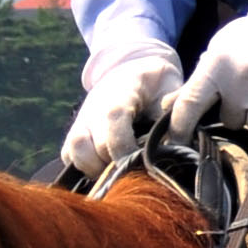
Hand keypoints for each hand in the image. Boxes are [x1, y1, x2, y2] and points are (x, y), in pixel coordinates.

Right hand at [61, 41, 179, 179]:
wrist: (134, 70)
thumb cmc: (158, 85)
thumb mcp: (171, 90)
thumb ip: (174, 114)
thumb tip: (178, 142)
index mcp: (120, 92)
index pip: (113, 118)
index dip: (126, 147)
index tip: (145, 165)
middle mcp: (94, 107)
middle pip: (94, 144)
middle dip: (117, 166)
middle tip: (140, 176)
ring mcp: (82, 121)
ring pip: (75, 152)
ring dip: (96, 170)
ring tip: (121, 177)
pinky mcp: (75, 134)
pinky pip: (69, 157)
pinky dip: (85, 169)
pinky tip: (108, 174)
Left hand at [168, 0, 247, 140]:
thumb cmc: (246, 41)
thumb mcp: (216, 54)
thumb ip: (194, 84)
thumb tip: (165, 108)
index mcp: (215, 66)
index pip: (190, 103)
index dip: (181, 127)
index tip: (177, 141)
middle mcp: (238, 78)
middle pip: (232, 120)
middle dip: (239, 110)